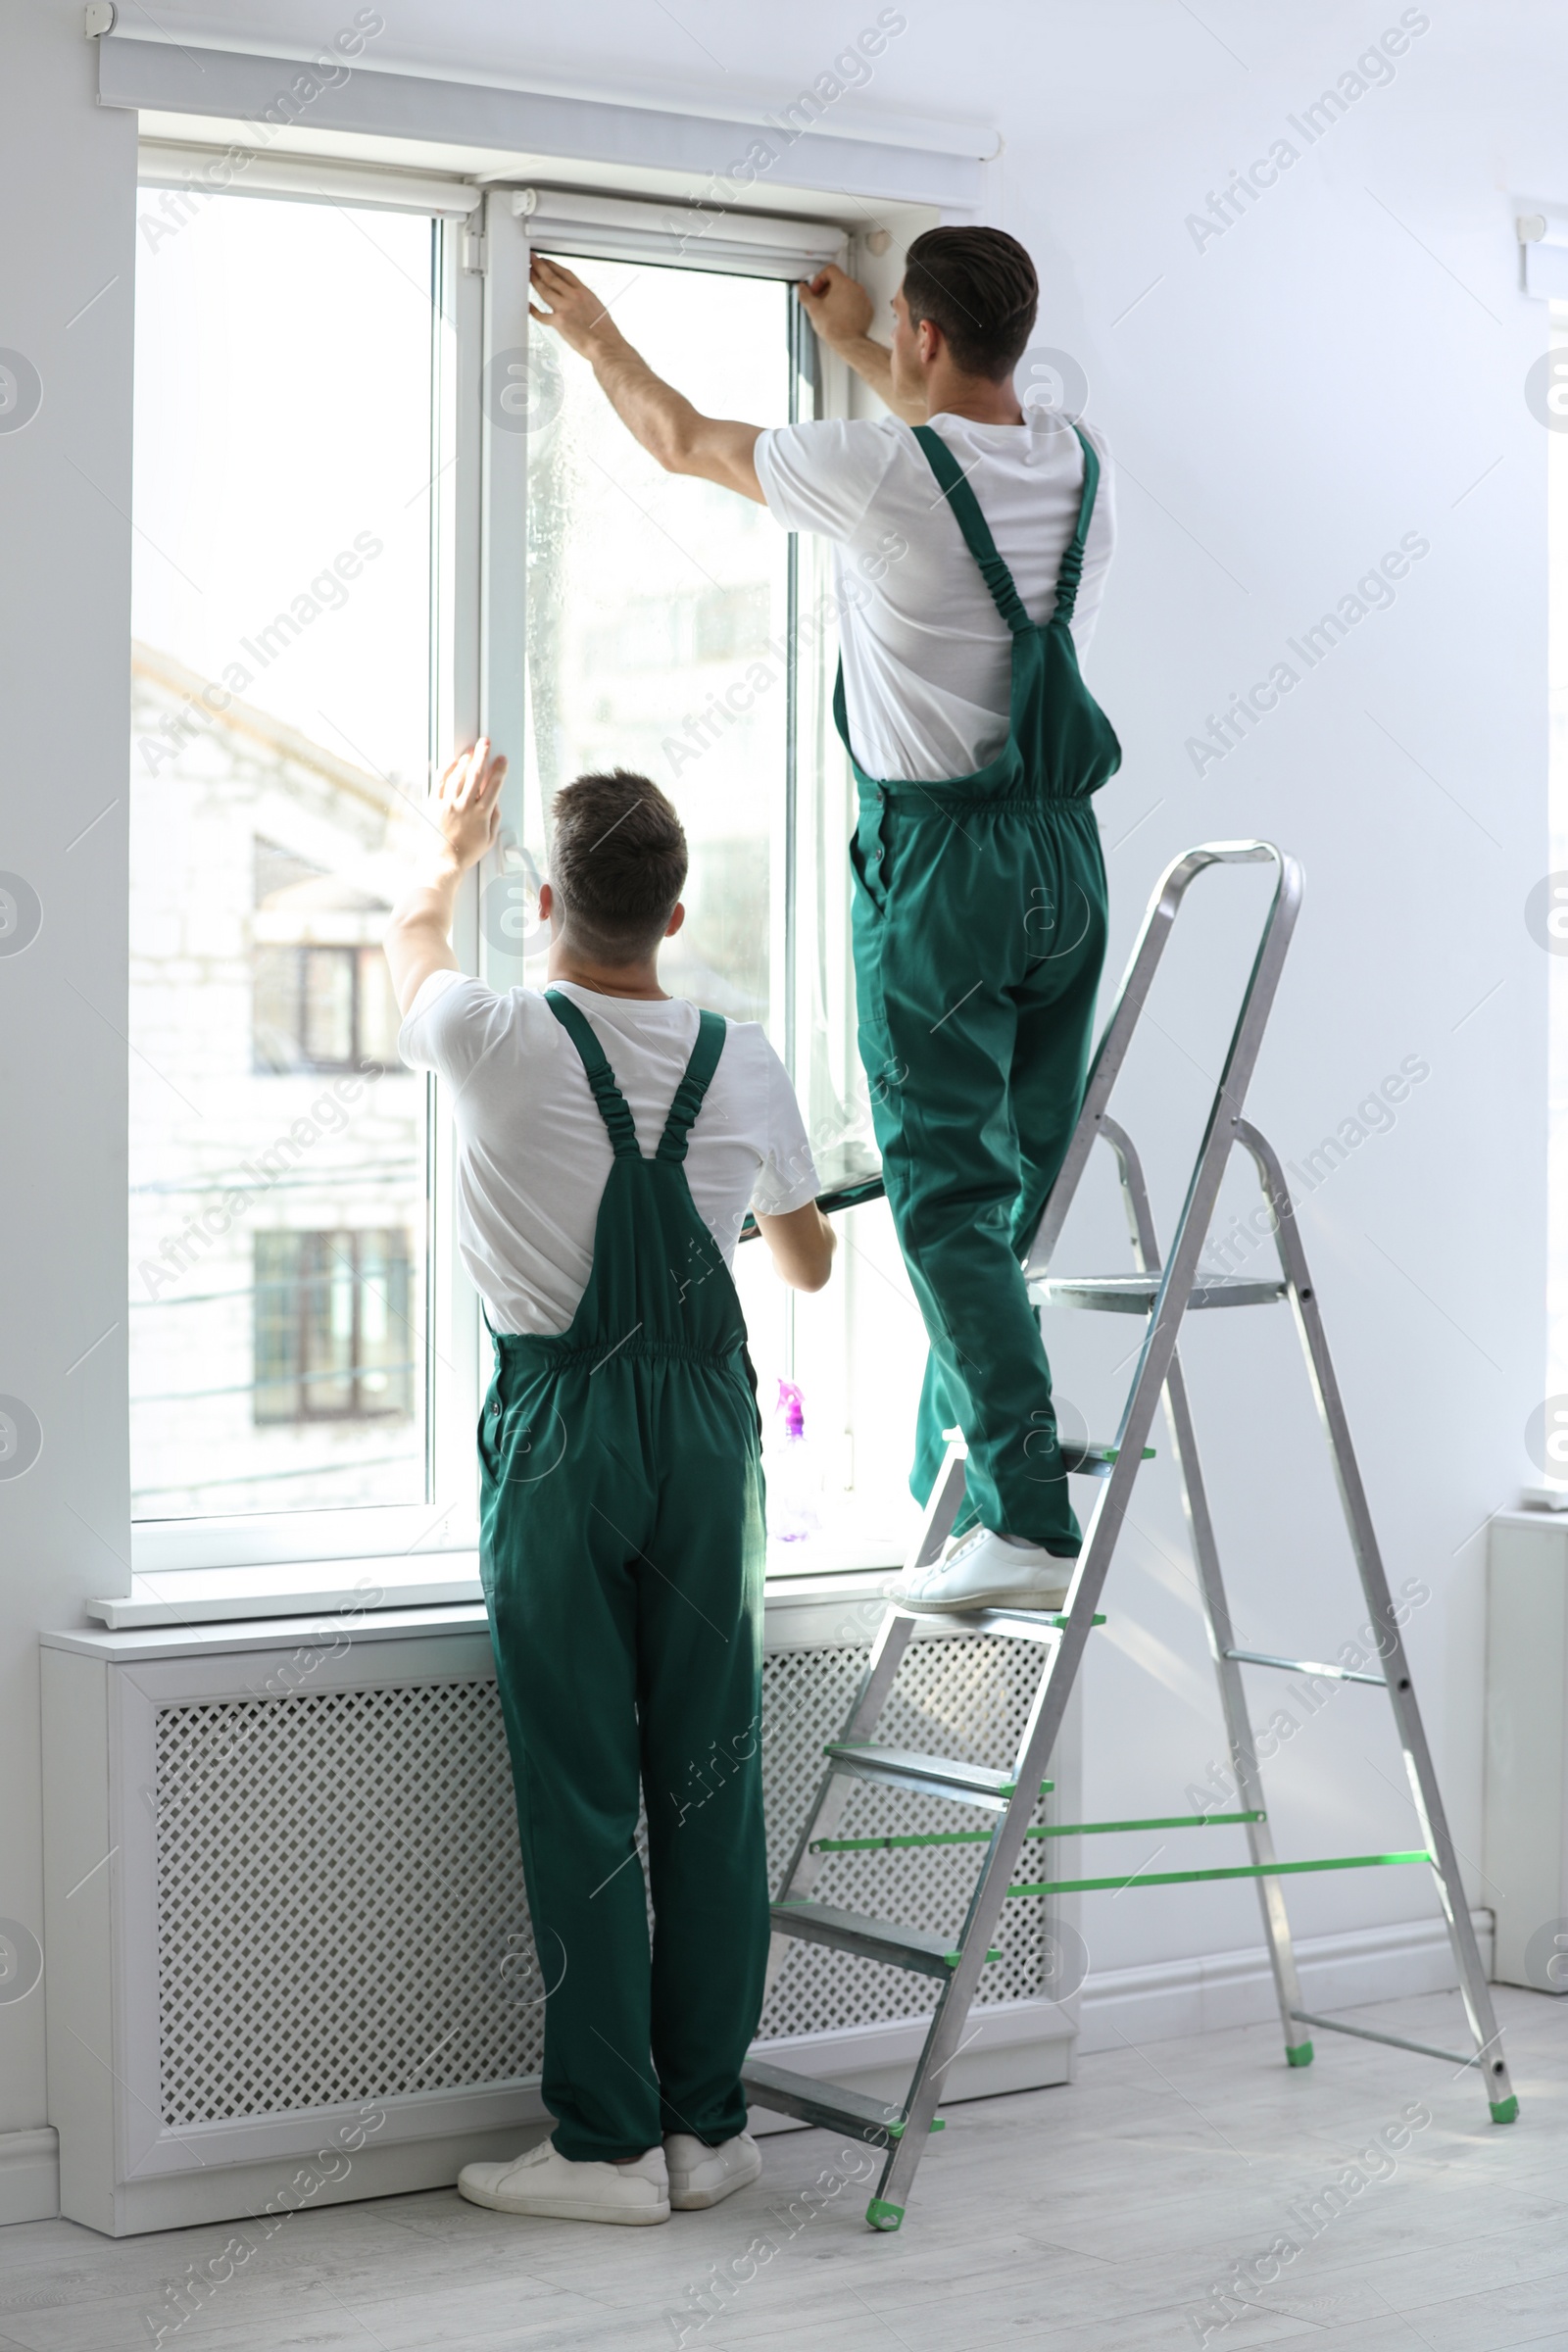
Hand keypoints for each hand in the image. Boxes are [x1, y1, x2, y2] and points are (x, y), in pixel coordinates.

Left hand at [428, 737, 505, 877]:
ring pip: (459, 775)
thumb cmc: (466, 853)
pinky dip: (447, 770)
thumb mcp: (489, 839)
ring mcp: (448, 804)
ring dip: (466, 760)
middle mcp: (465, 806)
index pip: (494, 786)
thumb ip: (494, 818)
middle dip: (482, 755)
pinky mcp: (434, 805)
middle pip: (476, 774)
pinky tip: (452, 763)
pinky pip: (440, 782)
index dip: (499, 770)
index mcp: (482, 814)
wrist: (443, 862)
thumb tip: (495, 802)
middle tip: (485, 743)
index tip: (502, 759)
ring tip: (471, 751)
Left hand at [529, 254, 617, 358]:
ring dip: (534, 280)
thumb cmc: (605, 332)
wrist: (606, 345)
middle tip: (532, 260)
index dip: (553, 264)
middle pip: (552, 277)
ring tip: (528, 274)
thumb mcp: (598, 307)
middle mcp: (573, 297)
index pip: (564, 273)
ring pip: (544, 290)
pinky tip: (528, 305)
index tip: (546, 261)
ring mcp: (565, 308)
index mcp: (584, 292)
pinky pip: (541, 315)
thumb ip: (584, 300)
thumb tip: (578, 299)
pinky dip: (533, 310)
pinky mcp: (559, 322)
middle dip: (539, 266)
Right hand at [795, 264, 874, 350]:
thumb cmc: (835, 328)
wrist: (849, 343)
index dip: (819, 278)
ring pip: (848, 291)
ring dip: (837, 297)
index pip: (830, 270)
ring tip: (830, 310)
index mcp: (843, 284)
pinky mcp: (867, 309)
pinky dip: (848, 306)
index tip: (816, 289)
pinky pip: (856, 302)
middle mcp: (856, 288)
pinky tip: (840, 316)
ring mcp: (863, 299)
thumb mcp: (813, 309)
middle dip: (827, 289)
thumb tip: (802, 288)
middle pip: (839, 280)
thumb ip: (805, 295)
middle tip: (820, 301)